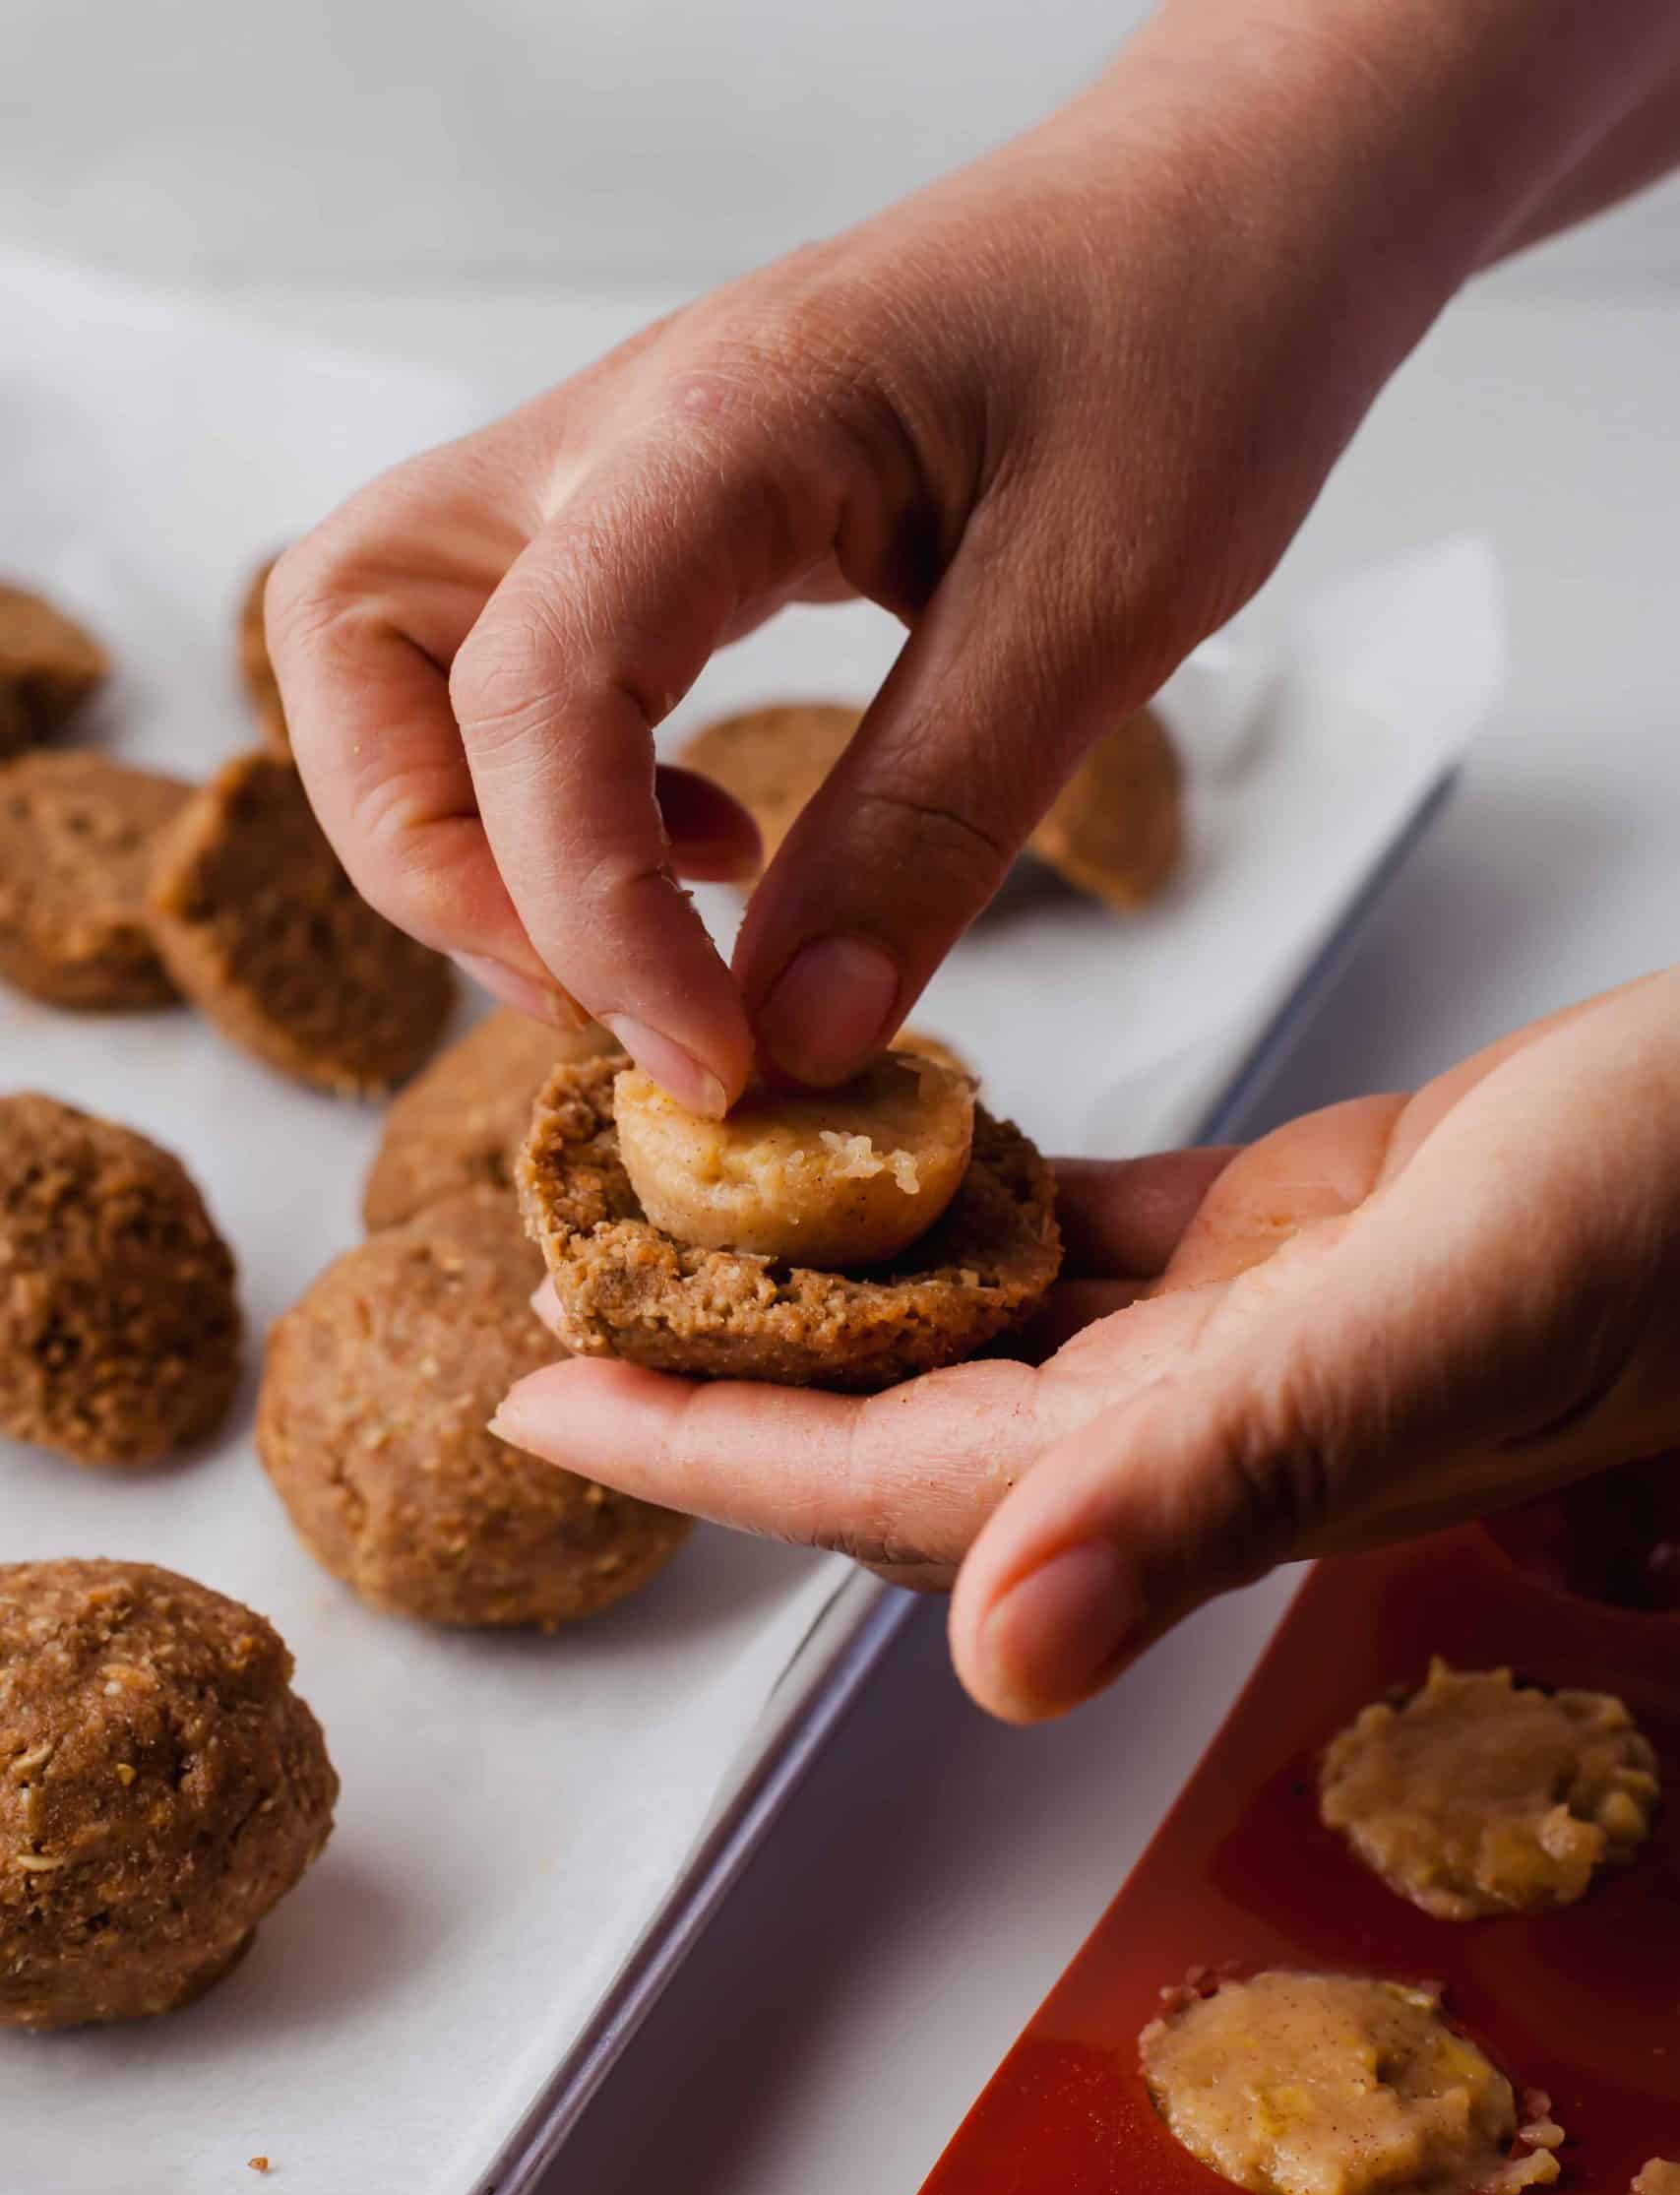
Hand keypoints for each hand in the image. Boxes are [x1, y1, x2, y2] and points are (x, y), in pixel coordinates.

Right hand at [264, 0, 1679, 1113]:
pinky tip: (715, 848)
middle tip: (612, 989)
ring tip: (650, 935)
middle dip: (436, 863)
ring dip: (471, 832)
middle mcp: (614, 435)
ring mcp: (616, 466)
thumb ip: (932, 827)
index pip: (536, 695)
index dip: (588, 918)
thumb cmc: (1192, 340)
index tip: (719, 1062)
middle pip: (346, 642)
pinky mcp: (657, 515)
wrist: (1230, 201)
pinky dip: (562, 792)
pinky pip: (512, 659)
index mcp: (721, 431)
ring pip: (391, 651)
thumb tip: (795, 1034)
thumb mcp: (1098, 609)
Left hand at [493, 973, 1679, 1720]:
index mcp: (1210, 1459)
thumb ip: (1234, 1474)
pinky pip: (1082, 1235)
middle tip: (570, 1275)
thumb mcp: (1461, 1305)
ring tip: (687, 1203)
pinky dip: (979, 1194)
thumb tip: (993, 1653)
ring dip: (828, 1282)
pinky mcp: (1290, 1241)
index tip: (535, 1397)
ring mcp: (1243, 1340)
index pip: (889, 1482)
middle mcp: (1201, 1425)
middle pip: (895, 1427)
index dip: (703, 1449)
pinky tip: (901, 1137)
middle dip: (720, 1372)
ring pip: (976, 1333)